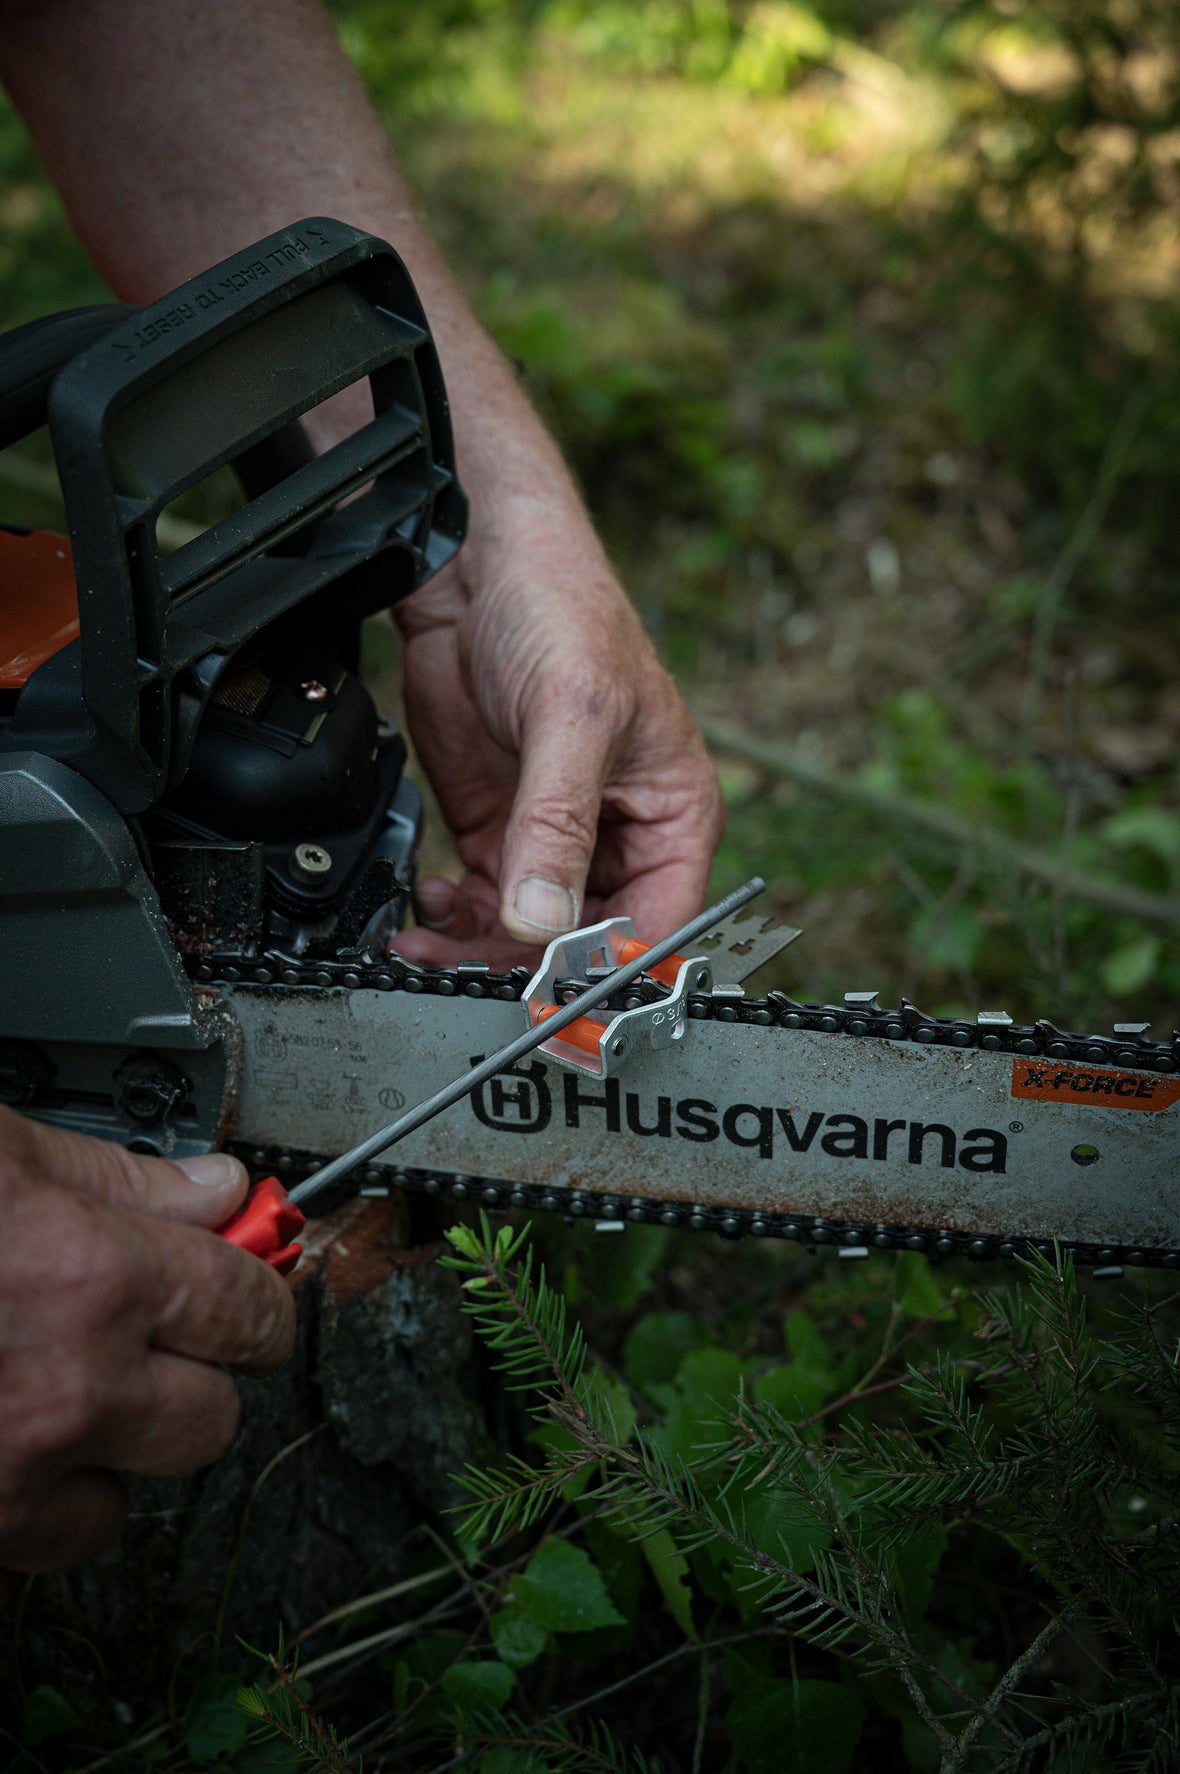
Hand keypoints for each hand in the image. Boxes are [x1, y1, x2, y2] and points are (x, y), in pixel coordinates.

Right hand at [0, 1109, 294, 1571]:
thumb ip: (118, 1180)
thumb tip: (214, 1190)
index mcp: (91, 1279)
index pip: (249, 1308)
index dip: (257, 1293)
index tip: (248, 1282)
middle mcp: (65, 1393)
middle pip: (211, 1418)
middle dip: (192, 1374)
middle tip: (149, 1332)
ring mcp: (4, 1479)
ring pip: (126, 1500)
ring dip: (108, 1450)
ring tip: (52, 1386)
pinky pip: (39, 1546)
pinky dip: (33, 1500)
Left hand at [392, 490, 724, 967]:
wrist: (476, 567)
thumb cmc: (564, 613)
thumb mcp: (572, 718)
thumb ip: (558, 823)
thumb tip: (544, 920)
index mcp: (673, 816)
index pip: (657, 924)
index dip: (608, 968)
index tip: (551, 993)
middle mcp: (619, 836)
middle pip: (585, 942)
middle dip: (526, 964)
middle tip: (464, 973)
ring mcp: (553, 837)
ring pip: (525, 933)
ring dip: (475, 948)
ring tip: (426, 940)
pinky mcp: (497, 827)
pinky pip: (481, 901)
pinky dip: (451, 917)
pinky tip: (424, 907)